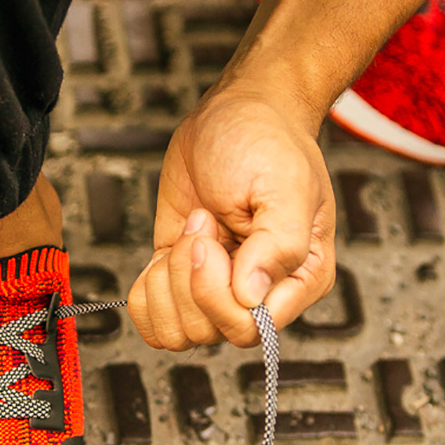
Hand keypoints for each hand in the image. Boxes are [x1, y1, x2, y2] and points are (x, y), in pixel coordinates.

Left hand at [128, 86, 335, 348]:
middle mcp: (259, 294)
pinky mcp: (181, 281)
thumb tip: (251, 298)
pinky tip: (169, 246)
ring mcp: (217, 291)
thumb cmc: (268, 143)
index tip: (213, 240)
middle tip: (203, 222)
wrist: (235, 112)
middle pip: (210, 332)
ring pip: (178, 333)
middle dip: (190, 276)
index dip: (219, 295)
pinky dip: (146, 290)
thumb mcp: (284, 187)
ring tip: (193, 229)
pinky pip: (152, 320)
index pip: (252, 328)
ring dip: (169, 278)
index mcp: (298, 280)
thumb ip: (279, 247)